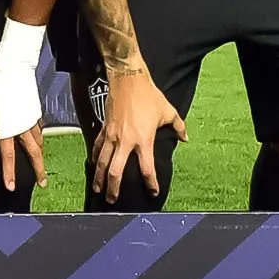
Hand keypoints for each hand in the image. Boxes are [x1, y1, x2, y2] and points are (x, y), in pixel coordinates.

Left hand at [0, 85, 51, 193]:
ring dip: (40, 156)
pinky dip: (40, 138)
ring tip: (41, 166)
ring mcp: (32, 117)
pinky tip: (39, 141)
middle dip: (38, 170)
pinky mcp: (35, 109)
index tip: (11, 186)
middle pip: (33, 153)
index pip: (9, 155)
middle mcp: (23, 125)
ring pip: (39, 141)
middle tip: (41, 184)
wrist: (14, 65)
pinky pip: (40, 128)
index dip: (9, 172)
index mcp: (8, 126)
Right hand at [89, 68, 185, 199]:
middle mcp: (125, 141)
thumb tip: (185, 137)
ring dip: (99, 178)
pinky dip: (94, 158)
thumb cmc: (148, 95)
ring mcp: (112, 135)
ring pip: (102, 162)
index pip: (147, 168)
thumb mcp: (168, 111)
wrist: (128, 79)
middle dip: (114, 188)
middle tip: (114, 199)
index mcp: (143, 140)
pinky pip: (98, 147)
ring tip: (98, 189)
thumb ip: (178, 126)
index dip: (151, 182)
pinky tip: (93, 166)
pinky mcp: (104, 128)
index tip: (153, 191)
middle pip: (116, 172)